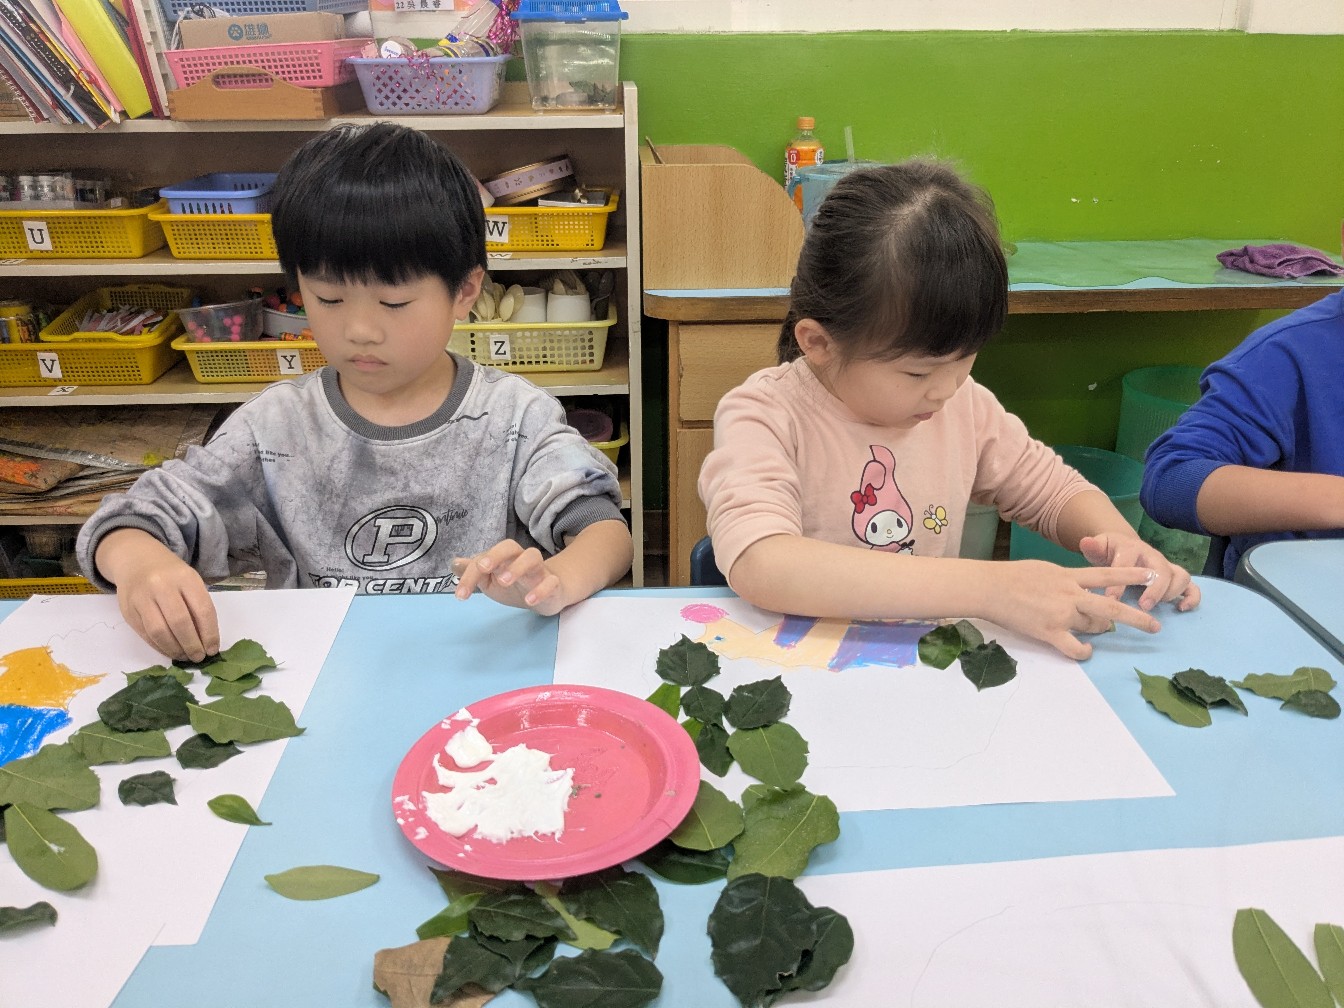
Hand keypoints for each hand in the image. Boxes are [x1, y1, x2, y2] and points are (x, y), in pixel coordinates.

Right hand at [96, 528, 218, 662]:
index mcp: (185, 577)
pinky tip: (170, 651)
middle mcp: (162, 585)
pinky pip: (145, 634)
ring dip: (175, 649)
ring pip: (159, 631)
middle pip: (180, 623)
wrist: (136, 559)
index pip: (202, 610)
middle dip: (192, 645)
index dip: (209, 634)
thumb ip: (198, 606)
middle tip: (198, 657)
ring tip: (185, 657)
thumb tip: (207, 641)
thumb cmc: (170, 574)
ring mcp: (142, 597)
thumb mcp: (190, 581)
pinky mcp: (128, 610)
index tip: (213, 649)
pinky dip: (160, 647)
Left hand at [453, 540, 568, 615]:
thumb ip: (475, 572)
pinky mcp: (553, 584)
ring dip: (517, 567)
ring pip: (533, 557)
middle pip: (510, 546)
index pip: (486, 556)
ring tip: (504, 582)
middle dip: (496, 555)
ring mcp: (539, 570)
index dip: (471, 573)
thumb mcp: (492, 580)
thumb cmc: (516, 585)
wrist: (549, 595)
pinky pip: (551, 582)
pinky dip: (541, 589)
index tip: (461, 594)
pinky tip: (529, 600)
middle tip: (483, 568)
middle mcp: (520, 559)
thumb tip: (454, 563)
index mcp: (504, 558)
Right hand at [984, 560, 1167, 660]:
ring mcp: (1061, 614)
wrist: (990, 588)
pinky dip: (1084, 652)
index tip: (1150, 576)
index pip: (1106, 575)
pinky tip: (1087, 652)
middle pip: (1110, 606)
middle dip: (1136, 617)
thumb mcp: (1045, 569)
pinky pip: (1074, 647)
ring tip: (1102, 629)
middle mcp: (1070, 595)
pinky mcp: (1049, 632)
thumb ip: (1066, 579)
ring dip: (1100, 629)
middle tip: (1154, 626)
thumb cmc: (1012, 576)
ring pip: (1094, 626)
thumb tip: (1078, 586)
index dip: (1130, 576)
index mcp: (1068, 576)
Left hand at [1079, 533, 1200, 612]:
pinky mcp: (1175, 577)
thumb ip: (1092, 547)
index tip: (1111, 599)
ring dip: (1171, 592)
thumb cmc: (1109, 552)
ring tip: (1155, 607)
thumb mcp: (1098, 548)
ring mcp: (1166, 566)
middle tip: (1142, 606)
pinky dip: (1192, 598)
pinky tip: (1181, 609)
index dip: (1120, 581)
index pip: (1129, 561)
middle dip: (1154, 588)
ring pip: (1180, 575)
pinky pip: (1192, 586)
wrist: (1123, 547)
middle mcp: (1152, 555)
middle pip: (1161, 568)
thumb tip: (1086, 542)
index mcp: (1131, 548)